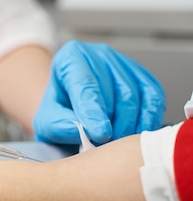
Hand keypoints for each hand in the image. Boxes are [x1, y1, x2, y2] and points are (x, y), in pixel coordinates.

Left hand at [33, 40, 164, 144]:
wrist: (69, 105)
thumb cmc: (58, 110)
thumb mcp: (47, 120)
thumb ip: (60, 125)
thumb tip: (83, 131)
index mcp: (71, 57)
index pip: (85, 84)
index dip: (94, 111)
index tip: (100, 134)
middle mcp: (99, 54)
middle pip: (116, 90)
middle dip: (116, 123)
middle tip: (109, 146)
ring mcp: (124, 63)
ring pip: (137, 95)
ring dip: (131, 124)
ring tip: (118, 143)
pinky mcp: (143, 76)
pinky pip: (153, 98)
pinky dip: (149, 119)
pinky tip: (137, 134)